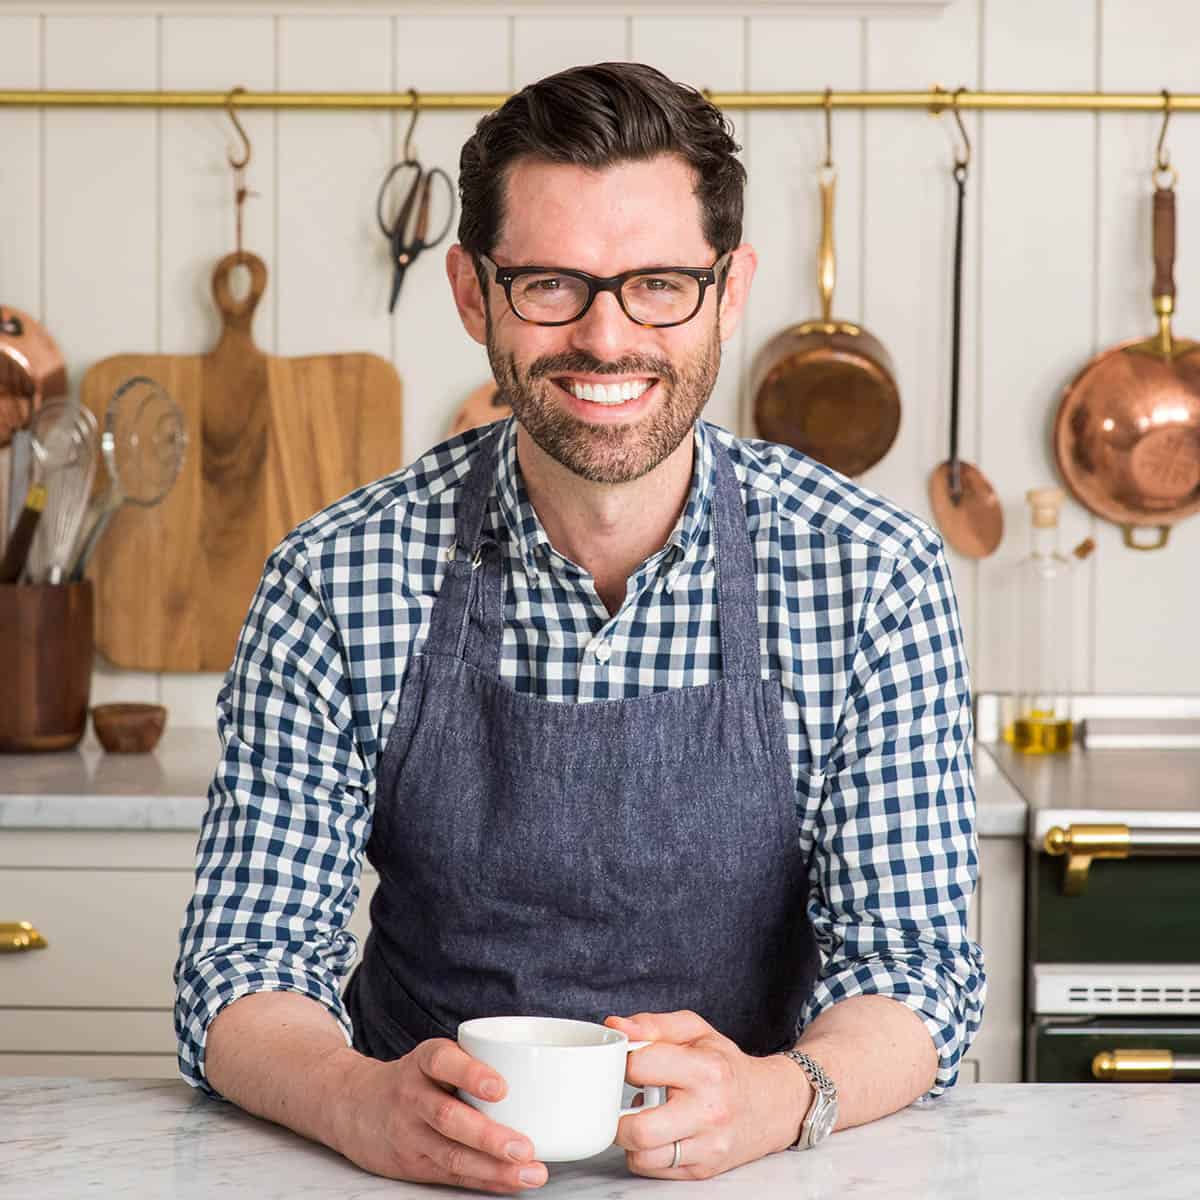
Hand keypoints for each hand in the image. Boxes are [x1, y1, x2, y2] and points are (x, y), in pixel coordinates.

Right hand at [328, 1038, 547, 1193]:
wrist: (352, 1105)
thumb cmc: (413, 1078)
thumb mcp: (433, 1057)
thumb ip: (471, 1063)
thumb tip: (538, 1072)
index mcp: (422, 1062)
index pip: (442, 1061)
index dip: (471, 1073)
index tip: (501, 1087)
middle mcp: (412, 1096)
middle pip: (448, 1117)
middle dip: (489, 1136)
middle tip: (526, 1146)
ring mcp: (408, 1134)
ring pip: (450, 1154)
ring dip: (493, 1168)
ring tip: (530, 1172)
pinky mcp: (411, 1164)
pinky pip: (450, 1175)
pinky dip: (484, 1181)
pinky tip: (511, 1183)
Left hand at [605, 1011, 806, 1180]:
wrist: (771, 1105)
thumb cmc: (726, 1065)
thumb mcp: (696, 1031)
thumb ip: (654, 1025)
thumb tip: (616, 1026)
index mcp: (706, 1070)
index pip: (641, 1066)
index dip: (623, 1062)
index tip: (626, 1063)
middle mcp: (709, 1112)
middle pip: (638, 1129)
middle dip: (617, 1115)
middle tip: (620, 1101)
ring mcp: (707, 1147)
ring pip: (643, 1157)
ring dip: (629, 1139)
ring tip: (640, 1118)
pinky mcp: (703, 1170)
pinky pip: (655, 1170)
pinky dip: (646, 1154)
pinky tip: (657, 1133)